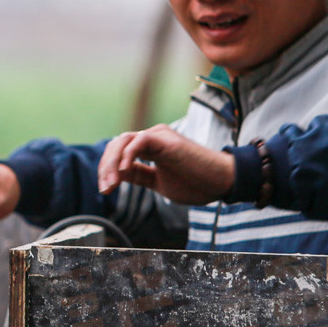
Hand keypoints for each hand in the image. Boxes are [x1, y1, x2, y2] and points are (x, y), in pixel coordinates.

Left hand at [97, 124, 235, 203]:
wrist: (222, 182)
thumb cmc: (196, 183)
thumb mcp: (159, 183)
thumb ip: (140, 176)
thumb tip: (118, 176)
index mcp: (149, 147)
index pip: (118, 153)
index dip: (108, 170)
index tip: (105, 190)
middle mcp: (152, 138)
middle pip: (116, 145)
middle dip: (106, 167)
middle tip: (105, 189)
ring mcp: (158, 136)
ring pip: (123, 141)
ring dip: (113, 163)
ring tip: (112, 183)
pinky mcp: (166, 140)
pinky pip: (139, 140)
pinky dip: (128, 155)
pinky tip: (125, 171)